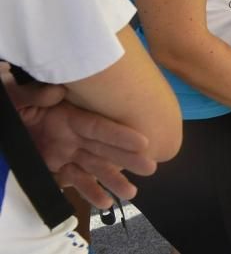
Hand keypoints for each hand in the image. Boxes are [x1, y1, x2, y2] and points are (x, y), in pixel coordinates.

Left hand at [20, 101, 156, 207]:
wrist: (0, 123)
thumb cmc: (11, 103)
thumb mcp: (18, 95)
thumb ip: (35, 94)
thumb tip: (55, 92)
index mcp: (68, 118)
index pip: (98, 128)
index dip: (119, 135)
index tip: (143, 142)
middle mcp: (73, 137)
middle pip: (104, 150)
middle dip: (127, 159)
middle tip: (151, 168)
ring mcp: (65, 154)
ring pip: (94, 169)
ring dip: (113, 180)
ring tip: (131, 194)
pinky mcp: (54, 168)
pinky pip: (74, 181)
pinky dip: (90, 192)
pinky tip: (105, 203)